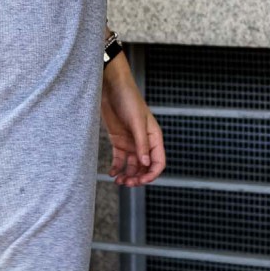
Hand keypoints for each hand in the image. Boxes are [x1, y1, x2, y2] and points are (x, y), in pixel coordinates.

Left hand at [101, 57, 165, 184]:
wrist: (111, 87)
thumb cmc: (128, 99)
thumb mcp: (136, 122)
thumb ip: (141, 144)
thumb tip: (146, 164)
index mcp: (154, 138)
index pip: (158, 162)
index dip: (152, 174)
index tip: (141, 181)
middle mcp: (144, 143)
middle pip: (145, 167)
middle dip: (138, 177)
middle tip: (127, 183)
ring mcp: (131, 143)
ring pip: (132, 166)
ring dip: (127, 175)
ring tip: (119, 181)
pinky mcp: (119, 141)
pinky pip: (120, 160)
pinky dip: (117, 168)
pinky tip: (112, 173)